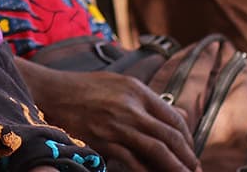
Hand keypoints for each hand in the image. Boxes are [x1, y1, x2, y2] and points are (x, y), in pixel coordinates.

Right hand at [17, 58, 198, 171]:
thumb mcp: (120, 84)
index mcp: (137, 91)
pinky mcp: (103, 140)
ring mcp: (117, 124)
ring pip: (157, 150)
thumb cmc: (84, 88)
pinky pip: (133, 161)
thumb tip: (178, 115)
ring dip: (175, 167)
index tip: (190, 151)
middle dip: (187, 156)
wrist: (51, 92)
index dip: (187, 138)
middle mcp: (131, 107)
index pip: (173, 118)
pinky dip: (147, 171)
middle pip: (170, 135)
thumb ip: (148, 100)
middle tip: (194, 169)